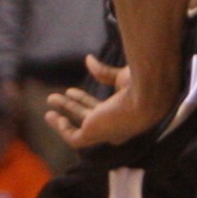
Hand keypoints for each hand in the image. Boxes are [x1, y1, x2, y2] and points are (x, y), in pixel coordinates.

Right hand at [46, 56, 165, 153]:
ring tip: (50, 100)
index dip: (86, 101)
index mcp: (124, 111)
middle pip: (89, 115)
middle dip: (73, 105)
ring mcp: (104, 131)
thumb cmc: (142, 85)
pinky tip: (52, 116)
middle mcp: (114, 124)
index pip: (102, 109)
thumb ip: (104, 73)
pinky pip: (74, 138)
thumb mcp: (121, 78)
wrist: (146, 95)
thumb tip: (88, 59)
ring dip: (65, 112)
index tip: (72, 91)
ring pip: (80, 126)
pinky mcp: (93, 135)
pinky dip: (62, 129)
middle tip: (59, 94)